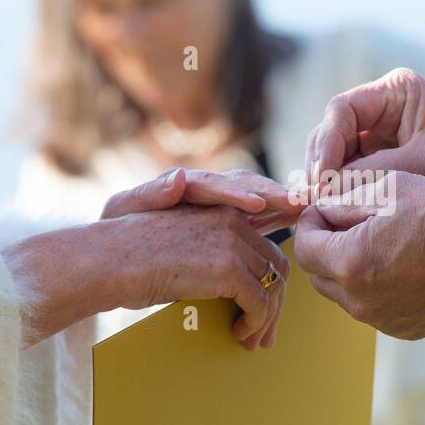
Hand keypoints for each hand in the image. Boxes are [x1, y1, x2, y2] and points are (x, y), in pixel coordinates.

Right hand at [5, 171, 290, 349]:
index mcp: (221, 211)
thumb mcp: (178, 247)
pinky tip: (239, 334)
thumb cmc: (129, 260)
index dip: (272, 283)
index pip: (267, 247)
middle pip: (277, 266)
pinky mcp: (226, 266)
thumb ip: (209, 256)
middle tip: (265, 337)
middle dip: (276, 305)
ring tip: (252, 341)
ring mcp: (230, 241)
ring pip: (272, 285)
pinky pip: (259, 301)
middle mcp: (231, 219)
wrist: (105, 261)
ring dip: (267, 319)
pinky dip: (255, 322)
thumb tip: (235, 289)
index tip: (269, 313)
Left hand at [101, 167, 305, 231]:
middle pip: (245, 187)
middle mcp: (209, 191)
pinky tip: (301, 219)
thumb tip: (179, 178)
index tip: (256, 204)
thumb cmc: (119, 230)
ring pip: (259, 198)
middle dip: (272, 194)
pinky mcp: (232, 222)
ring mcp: (223, 206)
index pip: (213, 186)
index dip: (236, 194)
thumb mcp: (122, 211)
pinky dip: (281, 215)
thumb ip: (148, 195)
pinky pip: (261, 216)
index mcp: (185, 187)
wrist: (117, 247)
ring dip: (283, 203)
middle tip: (298, 202)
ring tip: (307, 208)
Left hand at [294, 170, 424, 339]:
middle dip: (326, 248)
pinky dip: (374, 288)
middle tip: (350, 223)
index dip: (310, 224)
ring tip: (378, 242)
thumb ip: (343, 202)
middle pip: (318, 274)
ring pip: (343, 293)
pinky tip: (400, 265)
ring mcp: (381, 319)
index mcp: (351, 263)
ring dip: (348, 269)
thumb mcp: (388, 190)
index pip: (303, 248)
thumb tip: (320, 211)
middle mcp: (360, 300)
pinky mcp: (401, 329)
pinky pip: (371, 307)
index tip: (326, 210)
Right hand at [304, 68, 424, 196]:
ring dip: (327, 180)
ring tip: (320, 208)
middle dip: (321, 164)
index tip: (322, 178)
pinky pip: (351, 172)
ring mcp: (380, 135)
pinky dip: (340, 190)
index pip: (342, 110)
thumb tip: (326, 192)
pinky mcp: (383, 160)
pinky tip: (333, 210)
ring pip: (336, 154)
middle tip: (314, 198)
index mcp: (395, 92)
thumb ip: (375, 174)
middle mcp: (382, 109)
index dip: (326, 143)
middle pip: (332, 132)